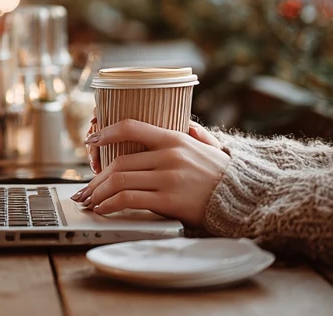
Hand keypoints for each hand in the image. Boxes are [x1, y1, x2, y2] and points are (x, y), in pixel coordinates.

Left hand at [73, 119, 229, 225]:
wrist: (246, 199)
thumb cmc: (224, 174)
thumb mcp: (207, 146)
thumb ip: (190, 133)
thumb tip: (184, 121)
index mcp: (174, 138)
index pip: (130, 127)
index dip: (105, 133)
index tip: (90, 141)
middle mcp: (169, 155)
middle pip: (119, 163)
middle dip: (96, 179)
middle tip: (86, 189)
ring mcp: (169, 178)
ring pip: (120, 181)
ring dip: (98, 193)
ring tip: (90, 201)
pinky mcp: (169, 200)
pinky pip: (129, 200)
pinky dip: (111, 204)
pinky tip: (104, 209)